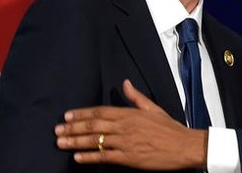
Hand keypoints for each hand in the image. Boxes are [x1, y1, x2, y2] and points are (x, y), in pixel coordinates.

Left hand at [55, 79, 207, 169]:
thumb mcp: (153, 108)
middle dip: (73, 127)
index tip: (67, 115)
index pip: (100, 112)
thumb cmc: (170, 128)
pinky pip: (105, 157)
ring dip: (76, 142)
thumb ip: (136, 97)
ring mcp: (126, 143)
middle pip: (94, 126)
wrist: (184, 146)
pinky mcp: (129, 158)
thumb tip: (125, 83)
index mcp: (130, 113)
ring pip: (96, 141)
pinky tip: (77, 157)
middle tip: (57, 130)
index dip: (82, 114)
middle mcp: (125, 127)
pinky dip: (90, 157)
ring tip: (60, 142)